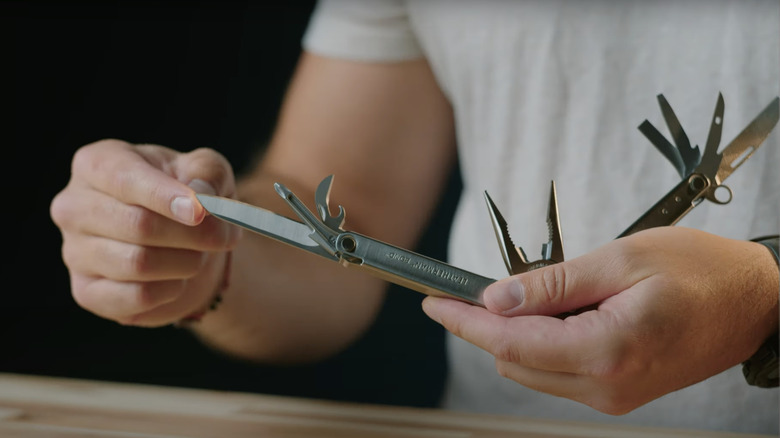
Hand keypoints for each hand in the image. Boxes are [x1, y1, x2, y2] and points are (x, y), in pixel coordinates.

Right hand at [50, 139, 240, 326]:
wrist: (183, 240)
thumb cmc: (188, 193)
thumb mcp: (206, 170)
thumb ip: (208, 173)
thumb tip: (200, 197)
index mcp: (96, 164)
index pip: (125, 179)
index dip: (166, 197)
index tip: (200, 212)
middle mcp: (74, 206)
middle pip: (137, 225)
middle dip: (193, 234)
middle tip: (222, 236)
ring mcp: (75, 251)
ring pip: (139, 263)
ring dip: (187, 262)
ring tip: (199, 254)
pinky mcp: (87, 292)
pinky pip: (136, 297)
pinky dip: (171, 290)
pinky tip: (177, 278)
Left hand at [422, 227, 778, 413]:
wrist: (755, 302)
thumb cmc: (700, 270)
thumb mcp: (621, 259)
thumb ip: (553, 284)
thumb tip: (496, 299)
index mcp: (607, 350)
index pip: (511, 342)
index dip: (464, 322)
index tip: (433, 301)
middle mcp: (606, 386)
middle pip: (514, 361)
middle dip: (482, 327)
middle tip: (465, 289)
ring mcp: (613, 396)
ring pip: (531, 370)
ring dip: (512, 335)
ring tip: (519, 294)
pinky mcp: (618, 392)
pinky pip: (558, 373)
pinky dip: (539, 344)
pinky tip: (548, 314)